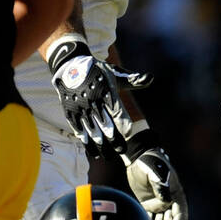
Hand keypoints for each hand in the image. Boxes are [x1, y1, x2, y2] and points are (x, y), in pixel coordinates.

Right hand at [48, 36, 151, 159]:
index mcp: (106, 91)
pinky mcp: (70, 110)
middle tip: (122, 151)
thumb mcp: (115, 72)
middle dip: (114, 139)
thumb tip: (150, 78)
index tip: (129, 133)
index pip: (117, 111)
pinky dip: (85, 141)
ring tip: (107, 157)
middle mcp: (93, 100)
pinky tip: (92, 151)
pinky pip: (78, 128)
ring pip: (91, 129)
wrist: (69, 62)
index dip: (124, 123)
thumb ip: (133, 79)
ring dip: (99, 145)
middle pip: (105, 124)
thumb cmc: (97, 69)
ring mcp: (81, 106)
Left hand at [126, 147, 187, 219]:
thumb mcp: (155, 171)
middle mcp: (170, 202)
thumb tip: (166, 201)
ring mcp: (160, 204)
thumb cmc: (149, 162)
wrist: (137, 158)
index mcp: (176, 195)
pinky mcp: (149, 205)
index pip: (180, 215)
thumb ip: (160, 185)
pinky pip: (151, 219)